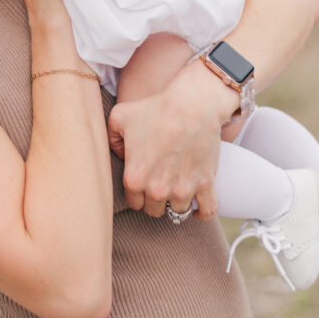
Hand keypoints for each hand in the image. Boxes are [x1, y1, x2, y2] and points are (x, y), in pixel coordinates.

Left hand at [107, 58, 236, 219]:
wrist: (191, 104)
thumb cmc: (155, 108)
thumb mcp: (120, 117)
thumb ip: (111, 138)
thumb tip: (119, 153)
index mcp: (134, 178)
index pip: (133, 203)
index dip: (137, 193)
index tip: (143, 183)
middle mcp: (157, 189)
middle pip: (154, 209)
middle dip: (155, 199)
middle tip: (159, 183)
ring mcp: (183, 189)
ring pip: (178, 211)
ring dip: (177, 202)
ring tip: (176, 188)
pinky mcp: (205, 184)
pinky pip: (207, 212)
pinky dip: (203, 213)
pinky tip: (197, 208)